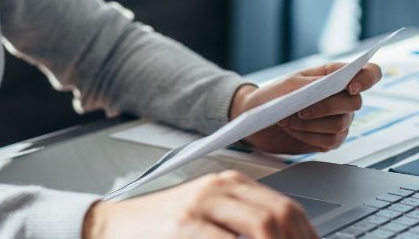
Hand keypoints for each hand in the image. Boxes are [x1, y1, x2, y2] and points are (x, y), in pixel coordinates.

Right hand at [83, 170, 317, 238]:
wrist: (111, 227)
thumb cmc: (161, 229)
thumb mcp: (208, 218)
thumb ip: (243, 224)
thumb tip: (286, 235)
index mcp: (229, 183)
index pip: (286, 208)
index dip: (308, 235)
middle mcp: (217, 188)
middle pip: (278, 218)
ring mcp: (199, 206)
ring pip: (260, 229)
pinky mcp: (183, 227)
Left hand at [228, 62, 381, 154]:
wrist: (257, 119)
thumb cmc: (272, 95)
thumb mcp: (288, 84)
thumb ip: (310, 83)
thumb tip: (330, 84)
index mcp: (334, 75)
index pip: (368, 72)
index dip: (367, 78)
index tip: (351, 87)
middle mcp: (341, 97)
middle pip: (356, 102)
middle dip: (327, 107)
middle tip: (302, 110)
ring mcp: (339, 119)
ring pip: (341, 124)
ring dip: (312, 124)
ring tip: (289, 120)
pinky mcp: (330, 138)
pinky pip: (331, 141)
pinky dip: (310, 136)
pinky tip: (295, 130)